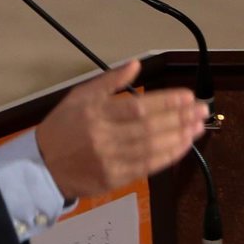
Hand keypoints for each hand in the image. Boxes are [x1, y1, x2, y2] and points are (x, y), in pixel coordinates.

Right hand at [35, 60, 208, 199]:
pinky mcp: (115, 179)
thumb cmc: (62, 127)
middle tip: (202, 109)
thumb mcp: (79, 96)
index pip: (138, 107)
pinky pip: (147, 167)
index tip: (187, 96)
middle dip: (180, 118)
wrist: (42, 167)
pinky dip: (168, 156)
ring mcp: (110, 161)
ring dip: (179, 137)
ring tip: (198, 127)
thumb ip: (109, 81)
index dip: (166, 102)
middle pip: (150, 128)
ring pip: (152, 149)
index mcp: (95, 113)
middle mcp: (104, 137)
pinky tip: (182, 146)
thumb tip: (136, 64)